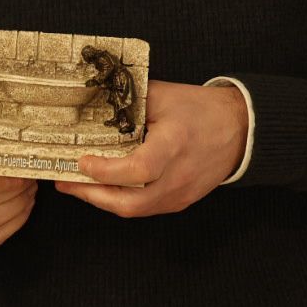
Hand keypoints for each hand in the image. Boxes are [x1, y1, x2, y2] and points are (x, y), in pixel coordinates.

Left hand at [55, 80, 247, 216]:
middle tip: (65, 182)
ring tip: (76, 186)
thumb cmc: (200, 109)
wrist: (240, 129)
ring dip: (102, 201)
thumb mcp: (163, 96)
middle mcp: (177, 176)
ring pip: (135, 210)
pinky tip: (103, 189)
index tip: (82, 161)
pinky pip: (145, 208)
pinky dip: (120, 200)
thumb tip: (92, 101)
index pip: (138, 169)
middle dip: (91, 196)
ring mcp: (180, 194)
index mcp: (174, 145)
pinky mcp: (180, 201)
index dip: (106, 170)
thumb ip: (129, 102)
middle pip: (130, 203)